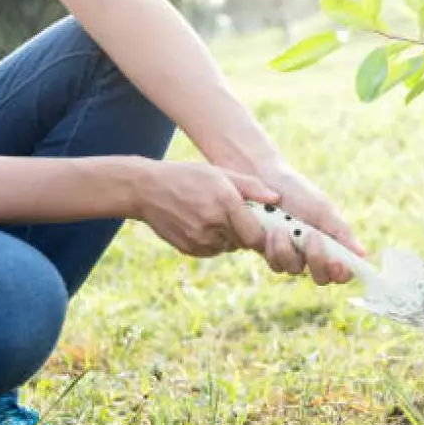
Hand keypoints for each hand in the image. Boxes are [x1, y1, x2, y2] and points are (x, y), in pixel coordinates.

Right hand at [132, 160, 277, 257]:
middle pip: (244, 243)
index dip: (261, 233)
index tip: (259, 223)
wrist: (146, 189)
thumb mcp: (221, 173)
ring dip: (228, 237)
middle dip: (245, 232)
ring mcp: (199, 240)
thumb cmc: (188, 176)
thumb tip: (277, 199)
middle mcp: (213, 225)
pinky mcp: (188, 249)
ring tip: (214, 216)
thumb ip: (251, 187)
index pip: (256, 236)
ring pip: (228, 247)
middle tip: (236, 216)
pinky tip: (201, 223)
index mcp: (226, 204)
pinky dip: (213, 242)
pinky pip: (212, 251)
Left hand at [255, 164, 365, 284]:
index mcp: (333, 245)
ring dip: (290, 250)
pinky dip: (275, 248)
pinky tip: (273, 229)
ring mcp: (293, 257)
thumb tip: (363, 253)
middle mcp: (314, 256)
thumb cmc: (300, 194)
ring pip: (295, 271)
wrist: (267, 182)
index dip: (343, 273)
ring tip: (283, 226)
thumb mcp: (324, 211)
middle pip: (321, 278)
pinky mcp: (273, 255)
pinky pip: (277, 265)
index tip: (337, 262)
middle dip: (317, 260)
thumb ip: (342, 233)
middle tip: (312, 236)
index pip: (343, 272)